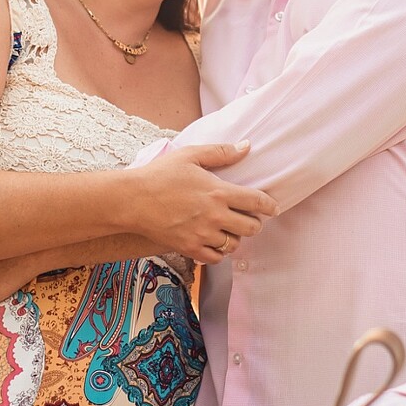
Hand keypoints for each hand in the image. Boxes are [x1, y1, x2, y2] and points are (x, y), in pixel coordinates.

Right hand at [126, 142, 279, 263]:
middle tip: (248, 219)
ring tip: (228, 230)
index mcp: (218, 191)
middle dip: (254, 223)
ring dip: (235, 237)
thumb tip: (246, 146)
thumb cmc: (160, 174)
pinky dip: (219, 253)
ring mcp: (202, 235)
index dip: (270, 206)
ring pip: (234, 244)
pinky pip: (216, 259)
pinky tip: (213, 242)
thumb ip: (220, 152)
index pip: (257, 202)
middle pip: (251, 227)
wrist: (132, 200)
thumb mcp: (190, 155)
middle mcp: (215, 216)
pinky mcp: (189, 248)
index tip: (273, 208)